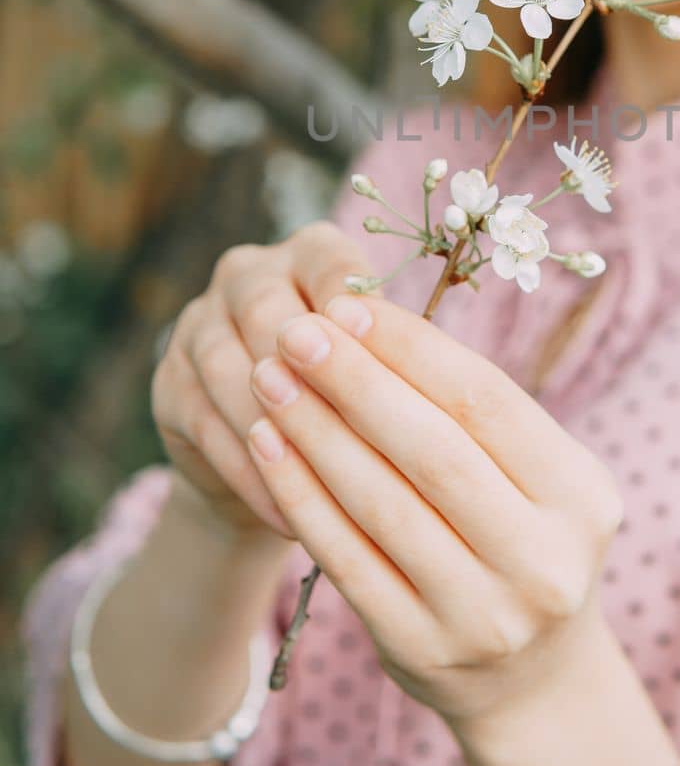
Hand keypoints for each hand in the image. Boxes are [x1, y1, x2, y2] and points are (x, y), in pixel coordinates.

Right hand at [151, 221, 374, 542]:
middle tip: (353, 435)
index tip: (382, 365)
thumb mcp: (376, 368)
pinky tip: (290, 513)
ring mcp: (197, 324)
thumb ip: (388, 354)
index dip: (355, 314)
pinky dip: (252, 472)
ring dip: (279, 430)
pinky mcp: (167, 383)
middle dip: (310, 375)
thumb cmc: (351, 401)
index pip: (332, 263)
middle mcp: (247, 273)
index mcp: (310, 252)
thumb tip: (428, 366)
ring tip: (326, 486)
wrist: (276, 462)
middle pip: (269, 313)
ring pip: (231, 370)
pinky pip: (207, 424)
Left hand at [244, 293, 624, 731]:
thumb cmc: (522, 540)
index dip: (411, 347)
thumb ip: (473, 413)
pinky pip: (346, 560)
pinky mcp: (419, 650)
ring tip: (270, 378)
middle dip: (354, 381)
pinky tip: (269, 446)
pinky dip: (302, 495)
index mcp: (582, 495)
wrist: (533, 682)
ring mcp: (482, 615)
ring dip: (315, 432)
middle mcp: (543, 560)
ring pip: (381, 503)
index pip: (485, 401)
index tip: (347, 304)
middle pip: (432, 450)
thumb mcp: (536, 479)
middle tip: (294, 331)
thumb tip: (364, 321)